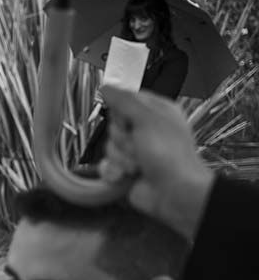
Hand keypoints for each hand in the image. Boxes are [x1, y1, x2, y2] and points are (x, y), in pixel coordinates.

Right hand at [98, 86, 213, 241]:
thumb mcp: (147, 120)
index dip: (121, 110)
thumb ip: (124, 101)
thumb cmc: (168, 153)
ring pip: (109, 145)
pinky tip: (126, 176)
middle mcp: (146, 129)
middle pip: (114, 124)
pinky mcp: (127, 169)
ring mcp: (136, 150)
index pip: (126, 100)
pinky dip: (115, 171)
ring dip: (120, 157)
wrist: (174, 193)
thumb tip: (105, 86)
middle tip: (136, 146)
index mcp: (157, 112)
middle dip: (121, 138)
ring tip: (136, 165)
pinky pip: (107, 164)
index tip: (126, 118)